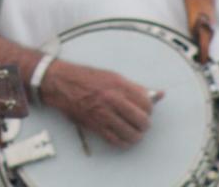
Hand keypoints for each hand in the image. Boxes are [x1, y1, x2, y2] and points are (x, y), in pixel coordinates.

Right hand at [41, 59, 161, 148]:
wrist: (61, 83)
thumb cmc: (85, 78)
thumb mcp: (112, 76)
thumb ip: (135, 88)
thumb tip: (157, 95)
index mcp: (119, 85)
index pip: (146, 103)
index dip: (149, 108)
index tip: (146, 109)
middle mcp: (113, 100)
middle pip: (142, 120)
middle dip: (144, 123)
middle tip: (141, 122)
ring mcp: (104, 114)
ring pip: (131, 134)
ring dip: (135, 135)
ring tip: (134, 131)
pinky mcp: (95, 126)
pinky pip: (116, 140)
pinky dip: (123, 142)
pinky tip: (123, 137)